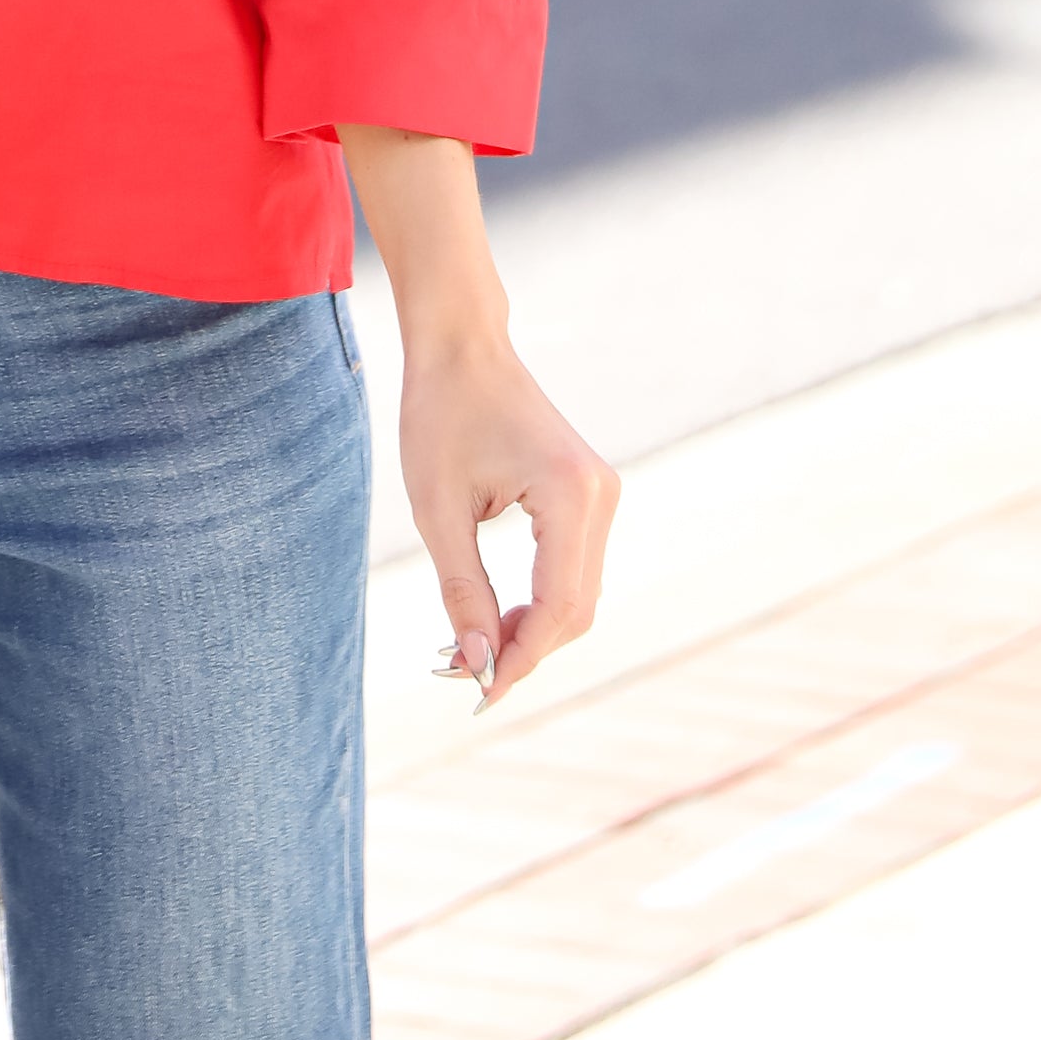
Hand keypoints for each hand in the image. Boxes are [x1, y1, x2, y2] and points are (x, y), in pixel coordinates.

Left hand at [397, 326, 617, 708]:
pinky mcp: (590, 494)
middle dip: (525, 649)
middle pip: (577, 609)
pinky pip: (574, 568)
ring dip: (532, 629)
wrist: (461, 345)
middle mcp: (602, 495)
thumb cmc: (440, 414)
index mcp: (571, 495)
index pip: (558, 606)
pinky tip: (496, 616)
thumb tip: (477, 663)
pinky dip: (540, 600)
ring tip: (472, 650)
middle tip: (465, 676)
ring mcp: (602, 493)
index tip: (477, 694)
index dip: (520, 658)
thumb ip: (461, 589)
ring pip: (578, 594)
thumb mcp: (438, 509)